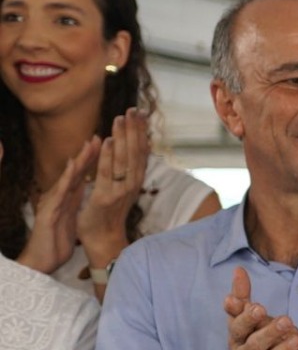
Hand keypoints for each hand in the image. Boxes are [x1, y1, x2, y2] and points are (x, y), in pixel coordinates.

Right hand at [15, 137, 98, 274]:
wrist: (43, 260)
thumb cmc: (56, 240)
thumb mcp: (71, 217)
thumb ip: (76, 202)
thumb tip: (86, 190)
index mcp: (68, 199)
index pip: (82, 176)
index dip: (93, 161)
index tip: (107, 144)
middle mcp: (59, 197)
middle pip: (75, 173)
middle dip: (87, 154)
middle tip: (98, 136)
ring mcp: (53, 203)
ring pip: (67, 178)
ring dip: (78, 161)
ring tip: (88, 145)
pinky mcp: (48, 213)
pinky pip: (59, 194)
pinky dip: (65, 179)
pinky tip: (71, 168)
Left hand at [76, 110, 149, 269]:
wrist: (104, 240)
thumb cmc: (109, 213)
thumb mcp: (121, 188)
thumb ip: (125, 169)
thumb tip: (129, 148)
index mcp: (135, 180)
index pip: (141, 151)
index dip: (141, 131)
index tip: (139, 112)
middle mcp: (132, 183)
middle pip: (136, 152)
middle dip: (134, 129)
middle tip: (133, 109)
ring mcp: (121, 190)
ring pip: (124, 159)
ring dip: (123, 137)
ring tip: (120, 118)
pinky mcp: (106, 197)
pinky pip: (107, 173)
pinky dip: (108, 157)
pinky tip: (107, 141)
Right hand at [218, 266, 297, 349]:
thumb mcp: (241, 327)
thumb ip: (242, 300)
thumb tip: (239, 270)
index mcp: (238, 339)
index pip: (239, 326)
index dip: (247, 318)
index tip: (258, 307)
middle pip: (254, 343)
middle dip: (269, 332)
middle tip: (287, 320)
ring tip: (297, 342)